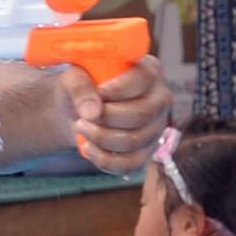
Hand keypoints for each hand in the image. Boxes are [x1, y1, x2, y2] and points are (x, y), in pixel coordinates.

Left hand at [57, 54, 171, 173]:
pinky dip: (104, 160)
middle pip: (141, 114)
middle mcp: (160, 99)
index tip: (97, 93)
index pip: (143, 80)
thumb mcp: (74, 78)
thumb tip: (92, 111)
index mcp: (150, 70)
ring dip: (100, 138)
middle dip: (106, 118)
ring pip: (134, 141)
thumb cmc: (83, 88)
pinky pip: (130, 164)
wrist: (81, 112)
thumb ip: (80, 87)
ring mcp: (157, 128)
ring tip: (81, 127)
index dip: (117, 90)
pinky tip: (88, 148)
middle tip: (83, 116)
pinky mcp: (147, 152)